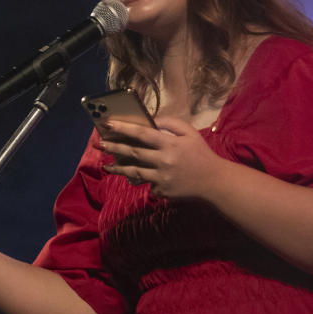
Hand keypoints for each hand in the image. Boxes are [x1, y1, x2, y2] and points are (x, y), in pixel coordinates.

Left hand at [97, 117, 224, 199]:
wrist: (213, 182)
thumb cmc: (200, 154)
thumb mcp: (189, 133)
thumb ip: (170, 123)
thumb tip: (151, 121)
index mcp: (170, 144)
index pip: (142, 134)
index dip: (124, 128)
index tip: (108, 124)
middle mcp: (164, 161)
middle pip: (133, 153)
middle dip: (114, 147)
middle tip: (99, 144)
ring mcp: (161, 178)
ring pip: (134, 172)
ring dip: (117, 168)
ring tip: (105, 165)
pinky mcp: (162, 192)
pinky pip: (148, 184)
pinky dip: (144, 180)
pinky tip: (142, 177)